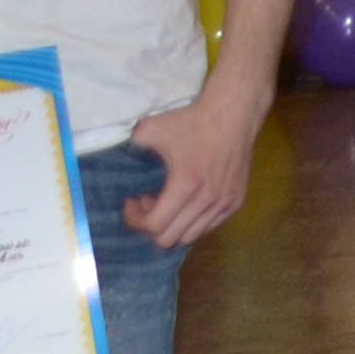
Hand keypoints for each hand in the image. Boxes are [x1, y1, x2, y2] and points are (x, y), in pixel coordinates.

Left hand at [121, 75, 269, 251]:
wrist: (233, 114)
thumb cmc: (191, 122)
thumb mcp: (150, 129)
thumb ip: (131, 147)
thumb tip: (119, 158)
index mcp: (185, 185)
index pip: (154, 226)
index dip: (135, 220)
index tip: (132, 201)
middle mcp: (207, 200)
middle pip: (170, 239)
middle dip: (151, 226)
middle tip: (147, 203)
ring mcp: (224, 203)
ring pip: (190, 237)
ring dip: (173, 225)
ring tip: (169, 204)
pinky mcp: (235, 202)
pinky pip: (209, 227)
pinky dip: (193, 222)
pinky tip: (188, 202)